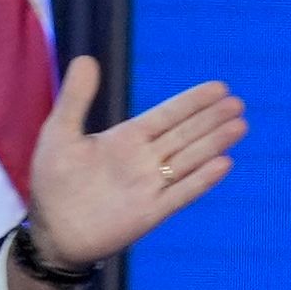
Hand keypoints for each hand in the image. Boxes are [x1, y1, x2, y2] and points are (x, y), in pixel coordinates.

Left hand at [23, 61, 246, 271]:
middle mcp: (144, 160)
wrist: (51, 231)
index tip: (219, 87)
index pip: (168, 115)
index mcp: (127, 138)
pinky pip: (181, 194)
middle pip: (185, 135)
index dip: (193, 102)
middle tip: (237, 103)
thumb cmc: (53, 182)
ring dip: (214, 143)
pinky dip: (201, 180)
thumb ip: (76, 98)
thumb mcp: (60, 132)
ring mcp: (150, 186)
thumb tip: (87, 58)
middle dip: (211, 119)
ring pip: (189, 160)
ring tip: (239, 126)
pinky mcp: (150, 213)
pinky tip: (224, 164)